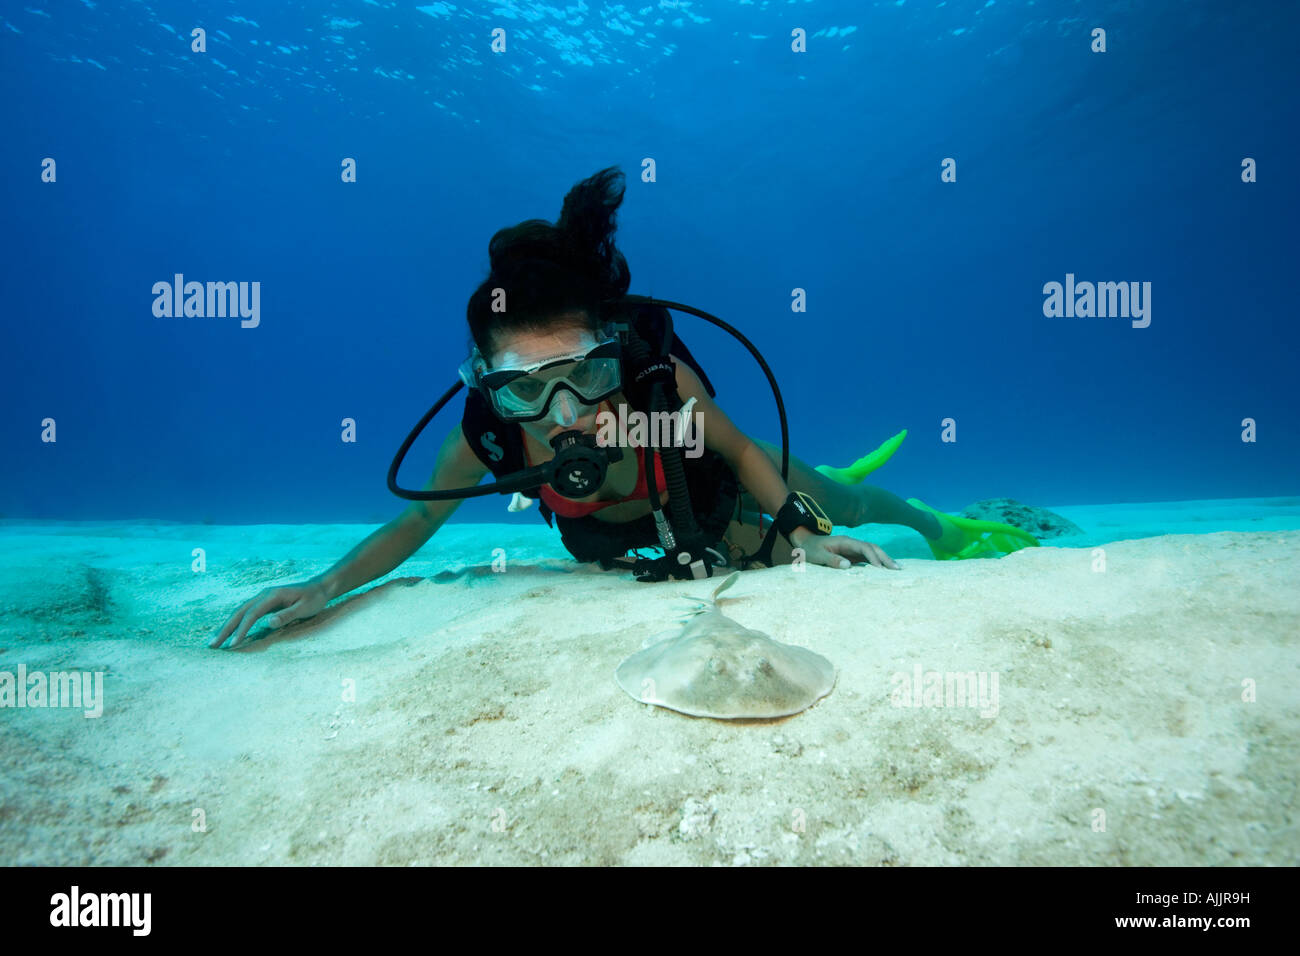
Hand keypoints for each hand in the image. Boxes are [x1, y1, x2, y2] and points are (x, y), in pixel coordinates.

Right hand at [211, 581, 329, 648]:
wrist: (318, 587)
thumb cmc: (314, 599)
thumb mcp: (305, 608)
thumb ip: (287, 615)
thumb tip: (269, 622)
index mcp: (271, 595)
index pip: (251, 614)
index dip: (241, 630)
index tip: (233, 644)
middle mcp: (263, 595)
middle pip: (239, 613)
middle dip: (224, 629)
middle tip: (211, 645)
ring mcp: (262, 599)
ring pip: (239, 613)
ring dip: (226, 627)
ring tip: (213, 642)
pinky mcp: (263, 604)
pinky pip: (245, 615)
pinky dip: (235, 624)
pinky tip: (228, 634)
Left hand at [792, 532, 899, 569]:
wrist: (807, 543)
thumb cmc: (811, 550)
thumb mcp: (817, 555)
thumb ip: (831, 559)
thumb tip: (848, 565)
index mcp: (845, 541)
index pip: (864, 548)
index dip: (873, 557)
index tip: (880, 569)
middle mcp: (853, 544)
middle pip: (873, 548)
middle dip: (885, 557)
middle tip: (897, 569)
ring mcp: (854, 549)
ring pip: (874, 552)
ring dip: (885, 560)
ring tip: (898, 570)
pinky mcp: (854, 555)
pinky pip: (869, 558)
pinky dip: (879, 563)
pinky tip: (887, 570)